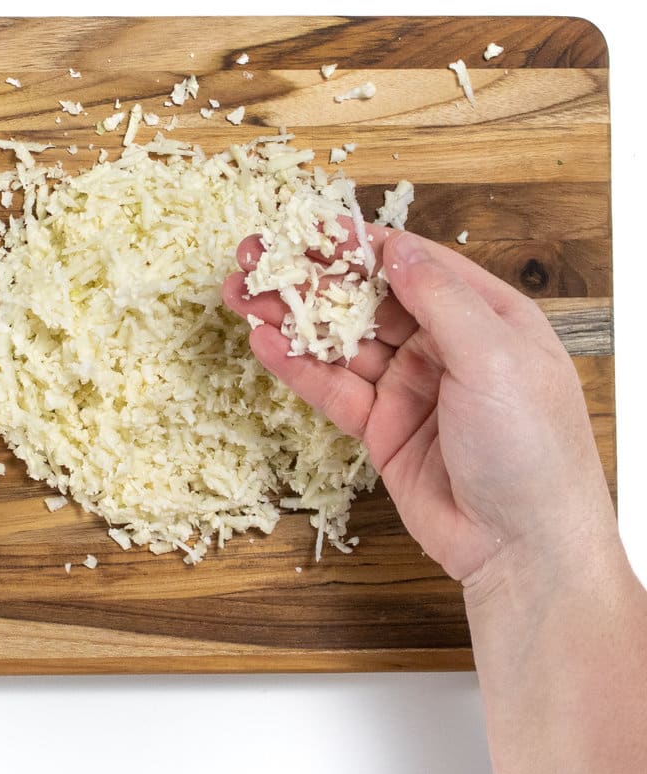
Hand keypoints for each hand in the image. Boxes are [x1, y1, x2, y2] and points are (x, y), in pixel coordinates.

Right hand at [222, 225, 613, 583]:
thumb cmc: (532, 449)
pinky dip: (296, 367)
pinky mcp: (379, 426)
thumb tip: (396, 247)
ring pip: (338, 341)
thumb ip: (441, 299)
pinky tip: (263, 343)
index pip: (409, 264)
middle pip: (363, 298)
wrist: (521, 547)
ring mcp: (407, 386)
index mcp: (482, 315)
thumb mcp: (496, 359)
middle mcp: (442, 345)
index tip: (304, 226)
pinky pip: (331, 388)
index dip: (354, 243)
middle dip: (309, 277)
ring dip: (290, 318)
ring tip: (241, 296)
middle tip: (255, 257)